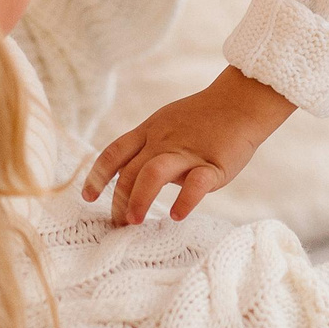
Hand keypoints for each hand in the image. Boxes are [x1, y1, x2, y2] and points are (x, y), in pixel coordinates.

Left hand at [81, 67, 295, 224]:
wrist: (240, 102)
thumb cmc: (202, 118)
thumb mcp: (165, 124)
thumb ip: (147, 148)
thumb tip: (129, 180)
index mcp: (149, 133)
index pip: (114, 153)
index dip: (97, 175)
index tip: (88, 197)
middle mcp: (163, 142)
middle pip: (129, 171)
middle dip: (118, 200)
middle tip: (117, 225)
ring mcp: (187, 153)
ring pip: (153, 174)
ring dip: (140, 199)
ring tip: (134, 222)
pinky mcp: (213, 164)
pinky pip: (196, 184)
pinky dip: (184, 201)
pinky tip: (176, 215)